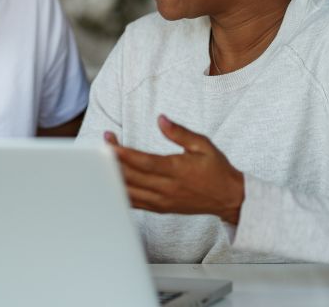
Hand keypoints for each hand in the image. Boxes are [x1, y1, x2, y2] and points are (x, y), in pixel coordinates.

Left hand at [104, 115, 244, 224]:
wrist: (228, 198)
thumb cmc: (216, 169)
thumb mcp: (203, 145)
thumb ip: (179, 133)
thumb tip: (161, 119)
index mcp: (176, 171)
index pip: (143, 163)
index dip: (123, 154)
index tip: (108, 142)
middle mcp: (166, 189)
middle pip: (131, 177)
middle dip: (112, 161)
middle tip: (100, 145)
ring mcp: (161, 201)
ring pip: (129, 192)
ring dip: (112, 177)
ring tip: (100, 162)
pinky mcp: (159, 209)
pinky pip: (134, 203)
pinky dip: (119, 193)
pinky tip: (109, 182)